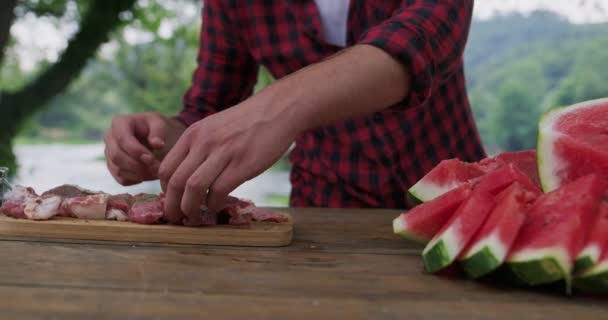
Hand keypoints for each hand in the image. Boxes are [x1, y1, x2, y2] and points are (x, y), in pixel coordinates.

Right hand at [104, 112, 184, 185]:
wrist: (158, 139)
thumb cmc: (158, 129)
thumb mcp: (161, 124)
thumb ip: (159, 132)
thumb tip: (157, 144)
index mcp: (120, 123)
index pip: (122, 139)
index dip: (136, 151)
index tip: (151, 159)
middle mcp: (110, 138)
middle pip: (117, 156)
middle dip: (138, 165)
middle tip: (157, 168)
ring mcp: (110, 154)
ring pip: (119, 170)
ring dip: (140, 174)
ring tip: (157, 171)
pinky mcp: (114, 169)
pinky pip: (123, 179)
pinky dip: (138, 179)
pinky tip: (149, 173)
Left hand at [159, 103, 296, 224]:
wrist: (276, 110)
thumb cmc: (247, 122)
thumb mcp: (214, 127)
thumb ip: (199, 147)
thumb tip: (188, 174)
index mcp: (193, 134)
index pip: (166, 168)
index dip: (165, 192)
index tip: (171, 202)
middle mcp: (203, 142)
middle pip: (176, 182)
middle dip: (172, 206)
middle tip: (176, 219)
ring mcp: (222, 153)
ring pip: (193, 188)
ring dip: (190, 209)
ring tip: (193, 218)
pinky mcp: (242, 164)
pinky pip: (218, 190)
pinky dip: (213, 204)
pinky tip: (216, 206)